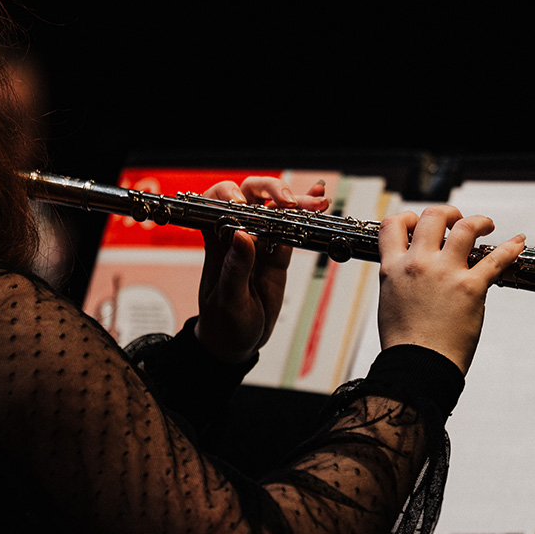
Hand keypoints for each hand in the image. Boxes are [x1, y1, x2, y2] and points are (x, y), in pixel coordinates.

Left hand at [193, 176, 329, 363]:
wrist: (236, 344)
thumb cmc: (223, 323)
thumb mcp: (228, 300)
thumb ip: (235, 269)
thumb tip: (241, 235)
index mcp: (217, 243)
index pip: (216, 204)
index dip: (229, 196)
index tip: (244, 204)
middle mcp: (237, 237)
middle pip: (250, 197)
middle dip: (269, 190)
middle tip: (287, 200)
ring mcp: (260, 245)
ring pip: (275, 211)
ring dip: (296, 202)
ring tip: (316, 202)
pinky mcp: (278, 257)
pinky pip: (292, 232)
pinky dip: (305, 217)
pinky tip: (318, 205)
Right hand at [376, 205, 525, 373]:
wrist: (418, 367)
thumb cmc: (406, 343)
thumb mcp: (391, 302)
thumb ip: (401, 280)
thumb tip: (412, 272)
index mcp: (394, 268)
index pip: (393, 225)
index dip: (408, 217)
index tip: (419, 222)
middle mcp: (418, 264)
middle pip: (433, 217)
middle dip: (448, 213)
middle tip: (458, 221)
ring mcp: (446, 273)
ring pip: (465, 227)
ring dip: (479, 221)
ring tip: (487, 226)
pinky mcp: (471, 288)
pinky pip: (496, 259)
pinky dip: (511, 248)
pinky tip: (517, 243)